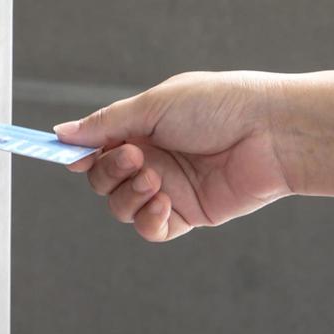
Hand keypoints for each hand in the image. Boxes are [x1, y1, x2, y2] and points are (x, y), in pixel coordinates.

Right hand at [56, 72, 296, 241]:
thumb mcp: (155, 104)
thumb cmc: (221, 105)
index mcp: (142, 128)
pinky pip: (151, 229)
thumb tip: (63, 133)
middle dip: (108, 170)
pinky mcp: (188, 214)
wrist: (272, 133)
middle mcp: (152, 158)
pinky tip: (163, 202)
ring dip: (128, 194)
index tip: (61, 155)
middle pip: (102, 179)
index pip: (96, 145)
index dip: (76, 152)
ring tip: (154, 178)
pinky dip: (148, 219)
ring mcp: (169, 188)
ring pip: (121, 206)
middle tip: (135, 156)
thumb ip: (107, 123)